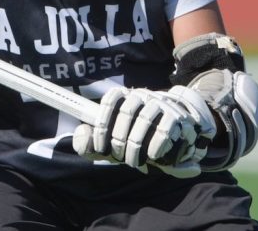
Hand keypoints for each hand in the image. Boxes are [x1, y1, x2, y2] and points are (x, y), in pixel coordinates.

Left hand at [72, 85, 215, 177]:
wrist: (176, 130)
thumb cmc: (137, 137)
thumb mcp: (111, 141)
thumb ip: (91, 143)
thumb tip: (81, 136)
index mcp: (123, 96)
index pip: (109, 100)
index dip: (102, 125)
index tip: (100, 147)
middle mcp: (140, 95)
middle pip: (125, 113)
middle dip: (119, 141)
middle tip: (119, 158)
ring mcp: (159, 103)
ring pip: (143, 121)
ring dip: (136, 146)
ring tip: (135, 161)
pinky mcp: (176, 116)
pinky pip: (163, 129)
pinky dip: (155, 146)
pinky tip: (152, 156)